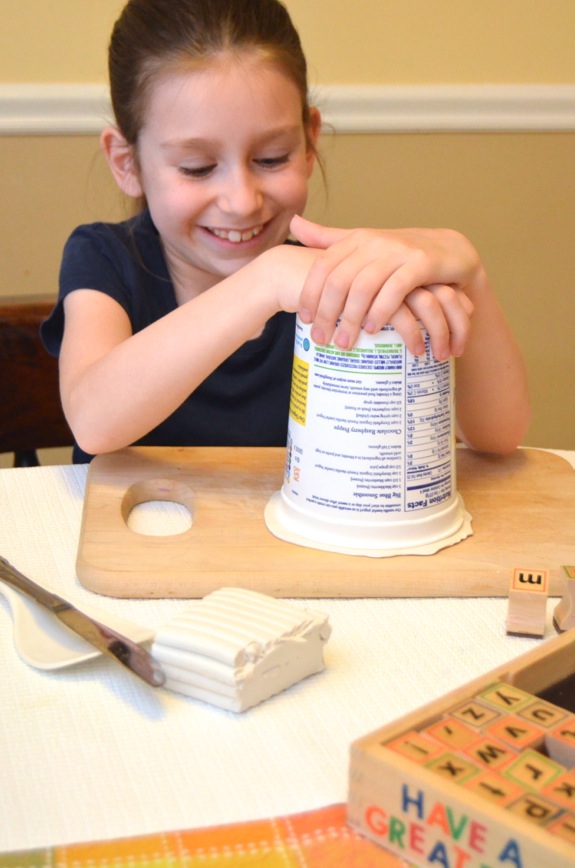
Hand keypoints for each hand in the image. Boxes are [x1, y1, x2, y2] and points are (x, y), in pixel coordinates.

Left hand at [290, 215, 477, 358]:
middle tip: (321, 340)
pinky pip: (395, 290)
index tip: (303, 320)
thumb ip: (330, 239)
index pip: (323, 266)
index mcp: (357, 239)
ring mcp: (398, 252)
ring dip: (351, 319)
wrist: (451, 250)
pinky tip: (373, 330)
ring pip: (364, 287)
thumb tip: (295, 223)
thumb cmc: (402, 254)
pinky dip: (381, 312)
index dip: (310, 293)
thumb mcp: (364, 245)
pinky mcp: (421, 264)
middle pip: (339, 280)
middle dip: (327, 313)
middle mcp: (374, 242)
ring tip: (345, 343)